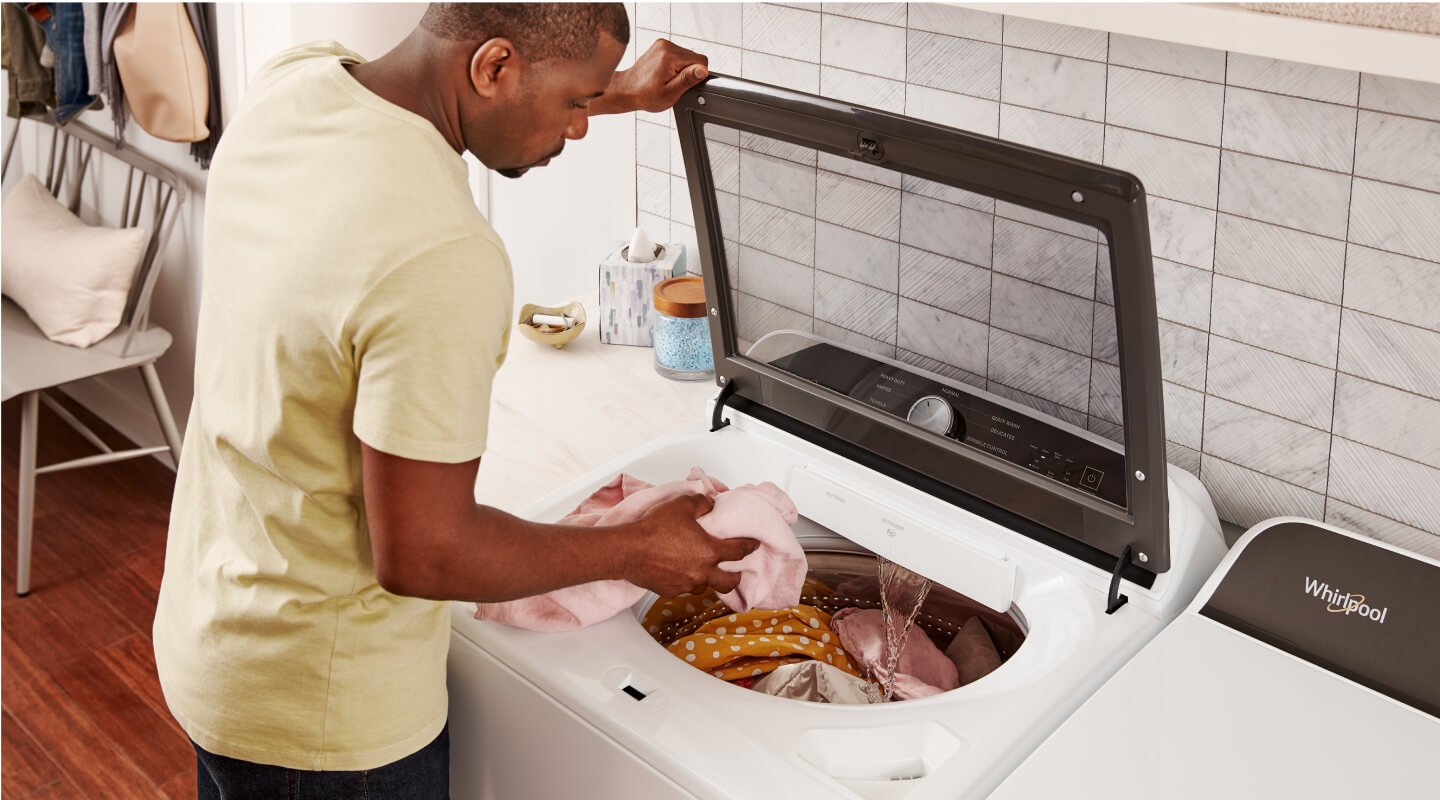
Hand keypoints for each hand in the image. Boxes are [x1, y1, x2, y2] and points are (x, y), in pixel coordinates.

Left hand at [593, 38, 708, 114]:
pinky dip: (675, 65)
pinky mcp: (661, 45)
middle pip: (694, 57)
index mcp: (669, 56)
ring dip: (681, 69)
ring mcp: (662, 44)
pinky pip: (678, 54)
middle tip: (673, 83)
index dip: (697, 76)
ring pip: (687, 56)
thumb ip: (687, 80)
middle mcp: (666, 46)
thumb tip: (703, 70)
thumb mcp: (669, 94)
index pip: (701, 61)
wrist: (627, 89)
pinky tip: (664, 73)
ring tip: (667, 79)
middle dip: (688, 72)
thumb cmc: (644, 95)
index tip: (683, 83)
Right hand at [625, 494, 757, 596]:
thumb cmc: (654, 528)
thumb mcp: (682, 505)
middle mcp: (701, 572)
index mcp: (710, 551)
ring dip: (707, 579)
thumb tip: (709, 504)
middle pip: (728, 581)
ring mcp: (686, 584)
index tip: (753, 545)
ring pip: (704, 586)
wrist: (628, 549)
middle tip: (736, 573)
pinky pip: (683, 588)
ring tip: (703, 571)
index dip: (749, 546)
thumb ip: (701, 503)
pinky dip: (684, 581)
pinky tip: (678, 573)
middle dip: (735, 577)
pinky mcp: (670, 591)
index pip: (739, 551)